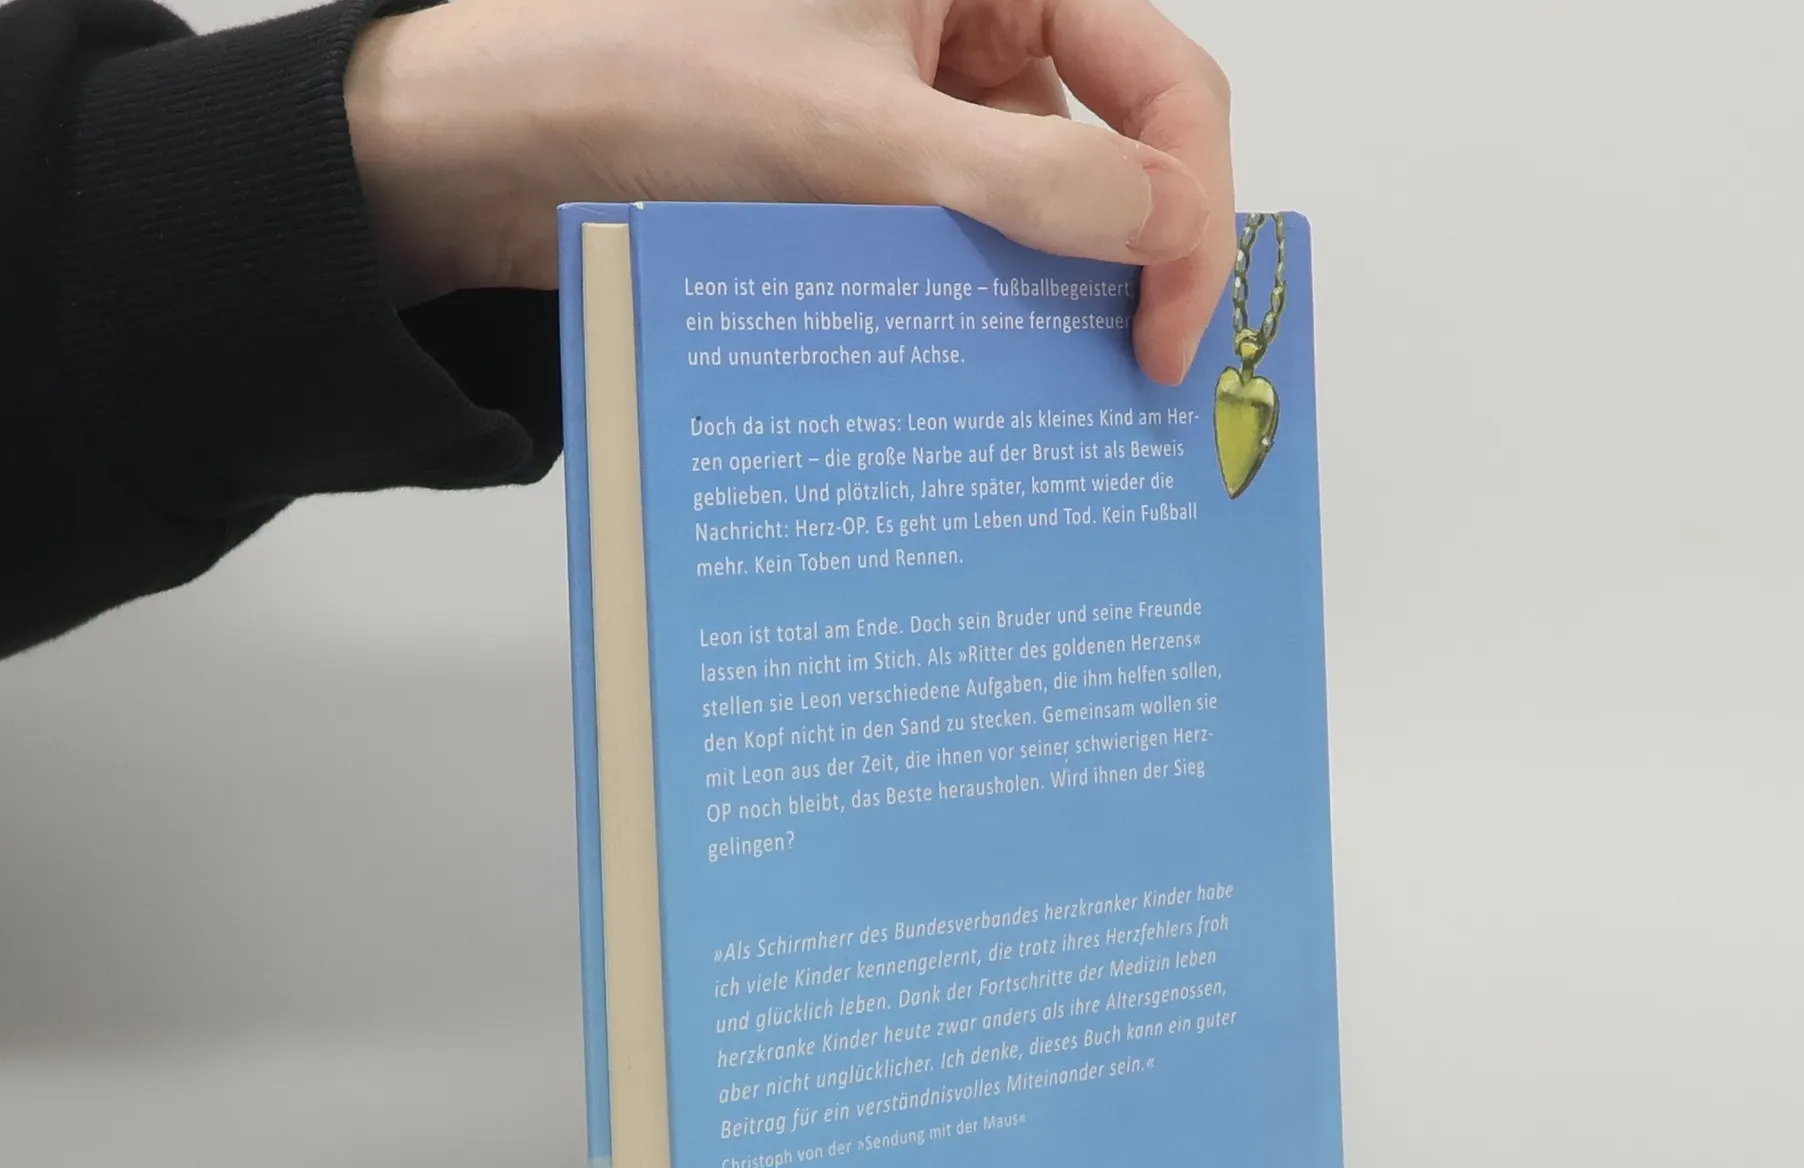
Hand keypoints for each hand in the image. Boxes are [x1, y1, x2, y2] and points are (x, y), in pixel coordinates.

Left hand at [344, 0, 1233, 383]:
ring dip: (1056, 300)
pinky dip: (986, 311)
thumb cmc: (665, 90)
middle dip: (1132, 262)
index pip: (1160, 81)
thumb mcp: (867, 142)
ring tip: (1056, 397)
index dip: (1190, 210)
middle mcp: (974, 26)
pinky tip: (983, 376)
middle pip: (1119, 148)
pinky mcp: (886, 179)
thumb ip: (1032, 184)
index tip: (1168, 339)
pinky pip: (975, 248)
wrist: (515, 150)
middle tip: (1132, 383)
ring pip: (1048, 212)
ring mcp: (931, 107)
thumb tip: (1174, 228)